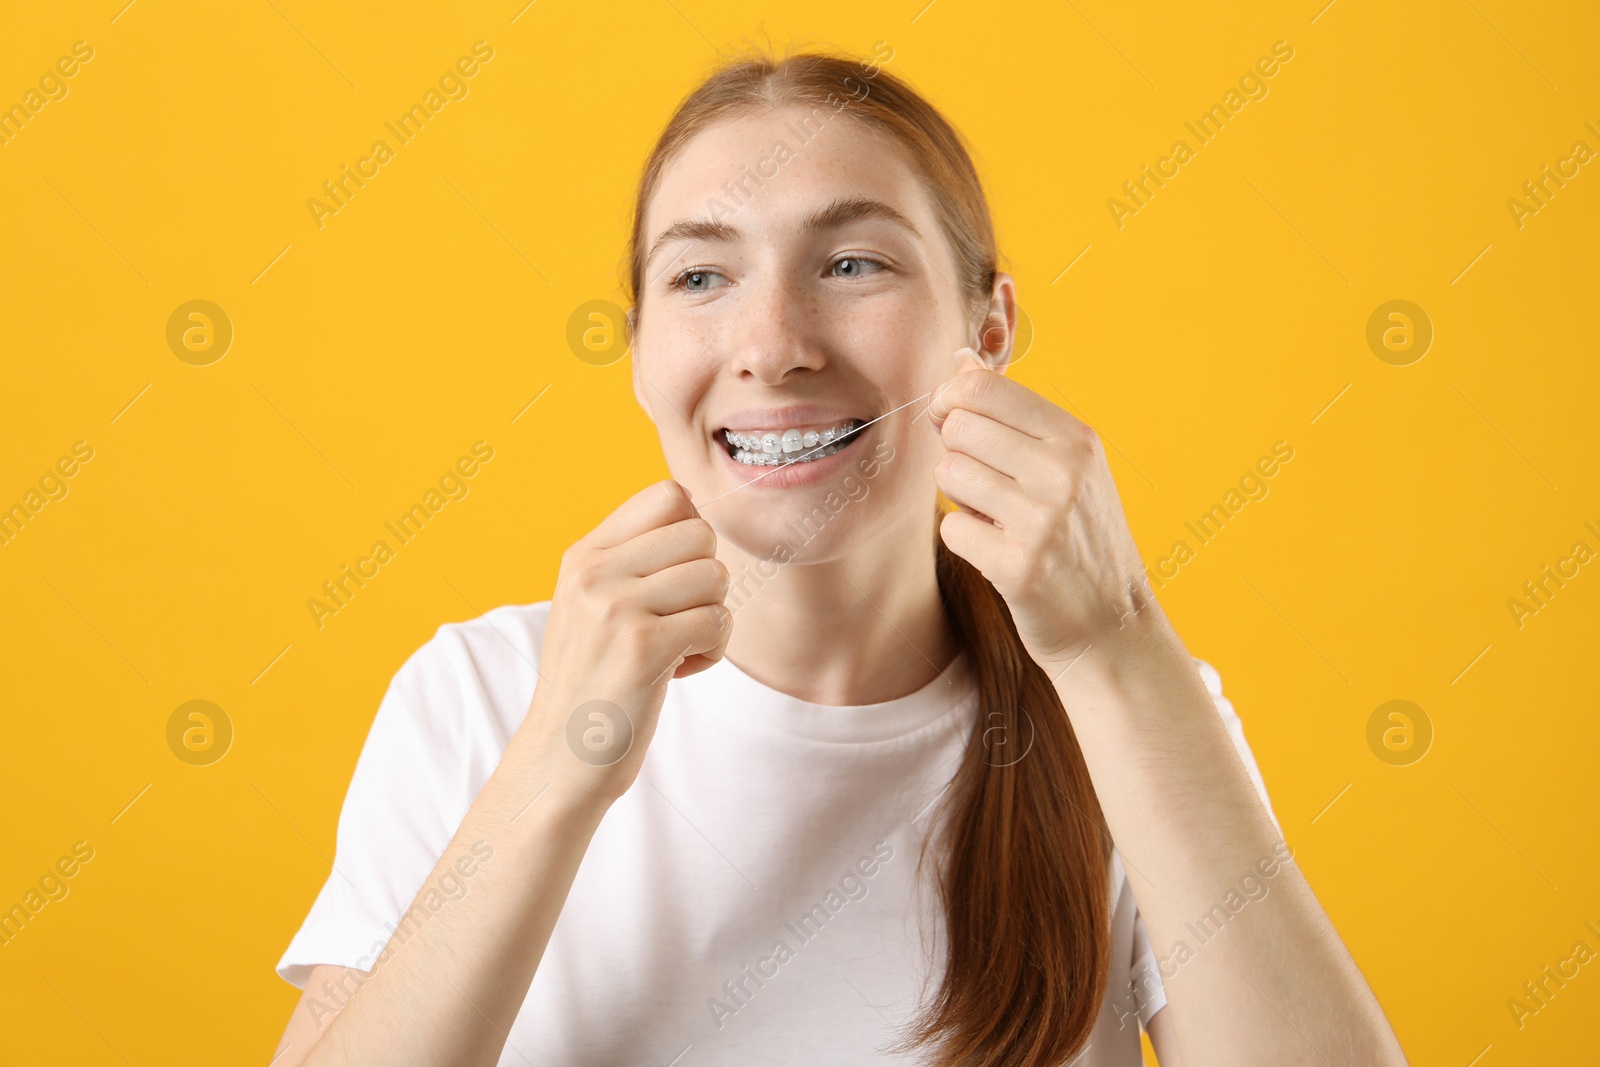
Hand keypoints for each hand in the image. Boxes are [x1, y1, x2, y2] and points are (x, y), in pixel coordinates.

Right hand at [525, 480, 730, 803]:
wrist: (560, 758)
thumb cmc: (593, 682)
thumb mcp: (592, 605)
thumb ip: (631, 559)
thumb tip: (693, 509)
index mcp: (584, 555)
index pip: (668, 495)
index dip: (691, 535)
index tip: (675, 580)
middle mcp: (594, 572)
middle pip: (701, 533)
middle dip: (706, 580)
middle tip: (678, 619)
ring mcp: (615, 607)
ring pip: (715, 576)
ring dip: (711, 618)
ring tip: (676, 648)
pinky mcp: (643, 646)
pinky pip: (718, 620)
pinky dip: (711, 651)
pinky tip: (677, 672)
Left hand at [928, 349, 1160, 671]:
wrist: (1113, 625)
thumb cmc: (1079, 537)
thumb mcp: (1065, 465)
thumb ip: (1012, 413)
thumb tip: (960, 360)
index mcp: (1075, 438)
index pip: (981, 387)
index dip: (949, 400)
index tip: (951, 421)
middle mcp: (1063, 472)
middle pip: (958, 427)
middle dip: (955, 453)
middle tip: (982, 483)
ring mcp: (1042, 520)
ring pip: (948, 475)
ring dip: (959, 498)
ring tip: (995, 517)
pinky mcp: (1018, 566)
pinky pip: (951, 528)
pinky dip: (965, 540)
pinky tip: (997, 552)